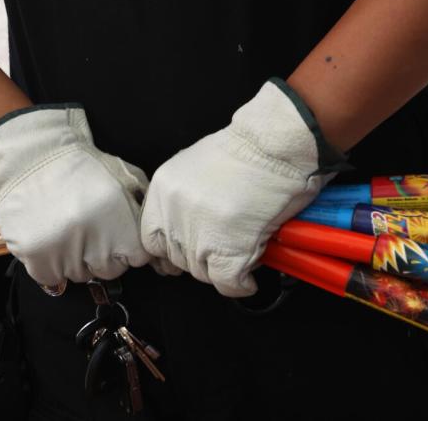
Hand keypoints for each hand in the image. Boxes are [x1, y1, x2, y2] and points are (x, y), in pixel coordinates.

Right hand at [0, 105, 150, 285]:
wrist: (34, 157)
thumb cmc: (85, 168)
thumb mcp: (126, 178)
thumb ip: (144, 209)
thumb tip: (156, 241)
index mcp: (122, 221)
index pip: (136, 259)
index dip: (126, 247)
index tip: (114, 234)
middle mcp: (95, 239)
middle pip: (108, 271)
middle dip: (102, 255)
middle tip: (88, 230)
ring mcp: (64, 250)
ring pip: (79, 275)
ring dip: (75, 259)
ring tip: (66, 230)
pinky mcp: (35, 255)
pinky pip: (51, 277)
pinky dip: (49, 265)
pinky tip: (49, 240)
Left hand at [140, 79, 345, 296]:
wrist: (276, 144)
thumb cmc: (247, 151)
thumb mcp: (195, 167)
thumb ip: (182, 199)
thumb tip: (185, 229)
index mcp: (163, 190)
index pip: (150, 238)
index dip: (171, 250)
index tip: (185, 254)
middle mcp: (174, 212)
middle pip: (178, 259)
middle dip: (201, 259)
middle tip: (223, 251)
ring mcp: (200, 233)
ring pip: (202, 273)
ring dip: (222, 270)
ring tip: (242, 254)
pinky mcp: (230, 249)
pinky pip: (227, 282)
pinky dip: (240, 284)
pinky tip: (248, 277)